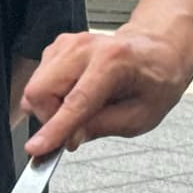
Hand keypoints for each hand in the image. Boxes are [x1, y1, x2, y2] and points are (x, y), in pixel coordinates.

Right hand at [22, 24, 192, 155]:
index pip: (75, 101)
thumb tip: (69, 139)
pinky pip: (39, 80)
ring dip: (51, 108)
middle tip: (74, 130)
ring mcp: (68, 44)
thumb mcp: (140, 116)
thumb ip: (102, 127)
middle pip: (40, 90)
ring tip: (82, 111)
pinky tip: (75, 97)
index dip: (54, 129)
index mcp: (113, 61)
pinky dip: (51, 96)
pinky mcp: (58, 47)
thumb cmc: (156, 80)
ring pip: (35, 87)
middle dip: (49, 118)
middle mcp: (85, 47)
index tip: (36, 149)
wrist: (158, 50)